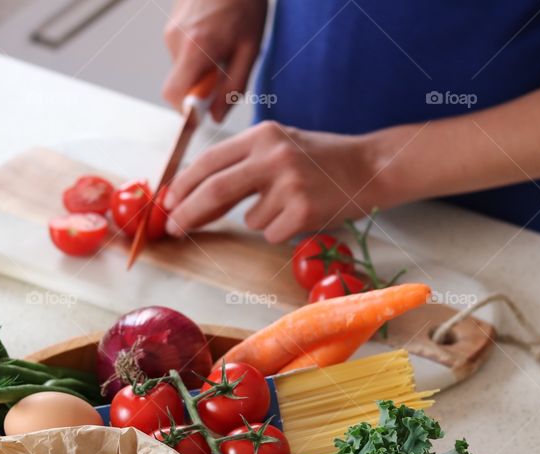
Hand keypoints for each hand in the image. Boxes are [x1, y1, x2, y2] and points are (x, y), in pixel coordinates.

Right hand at [162, 0, 266, 121]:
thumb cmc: (244, 3)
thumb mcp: (249, 49)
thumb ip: (233, 86)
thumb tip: (215, 116)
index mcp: (196, 49)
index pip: (175, 96)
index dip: (187, 110)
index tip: (205, 109)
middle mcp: (176, 41)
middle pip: (178, 85)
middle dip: (199, 89)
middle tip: (223, 72)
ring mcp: (170, 31)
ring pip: (182, 69)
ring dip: (201, 69)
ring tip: (223, 47)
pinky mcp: (171, 25)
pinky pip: (181, 53)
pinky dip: (198, 55)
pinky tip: (215, 37)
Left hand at [164, 121, 399, 242]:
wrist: (372, 166)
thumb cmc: (321, 159)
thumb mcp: (281, 144)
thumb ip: (243, 161)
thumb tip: (194, 192)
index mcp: (263, 135)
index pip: (210, 161)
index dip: (183, 184)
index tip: (168, 202)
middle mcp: (273, 156)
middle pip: (215, 190)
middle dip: (188, 213)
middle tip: (173, 229)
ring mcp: (289, 184)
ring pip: (249, 218)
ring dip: (263, 218)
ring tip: (291, 203)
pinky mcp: (303, 212)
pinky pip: (272, 232)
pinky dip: (282, 229)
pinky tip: (305, 212)